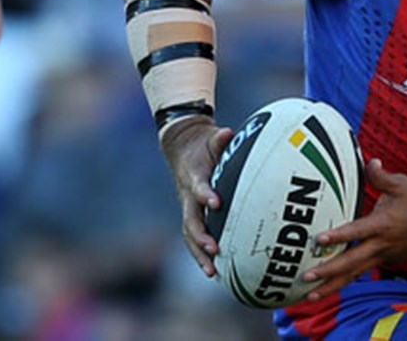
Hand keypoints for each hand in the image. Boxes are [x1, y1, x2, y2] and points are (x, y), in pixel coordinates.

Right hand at [160, 116, 232, 277]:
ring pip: (190, 235)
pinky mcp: (191, 214)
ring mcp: (188, 207)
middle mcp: (187, 195)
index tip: (216, 203)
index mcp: (193, 177)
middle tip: (214, 250)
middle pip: (190, 221)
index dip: (206, 195)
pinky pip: (194, 237)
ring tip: (212, 272)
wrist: (180, 146)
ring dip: (199, 254)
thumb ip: (218, 139)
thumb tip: (227, 133)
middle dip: (202, 237)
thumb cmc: (201, 143)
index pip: (198, 187)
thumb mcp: (210, 137)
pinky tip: (215, 272)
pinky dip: (201, 254)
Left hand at [302, 159, 406, 300]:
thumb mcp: (403, 184)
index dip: (338, 236)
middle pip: (351, 263)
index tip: (318, 240)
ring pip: (355, 274)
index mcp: (383, 224)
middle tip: (306, 278)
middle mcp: (382, 245)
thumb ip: (381, 176)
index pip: (357, 232)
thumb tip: (369, 162)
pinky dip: (346, 279)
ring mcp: (385, 256)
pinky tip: (331, 286)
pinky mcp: (387, 261)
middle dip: (328, 272)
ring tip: (311, 295)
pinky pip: (363, 271)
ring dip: (333, 285)